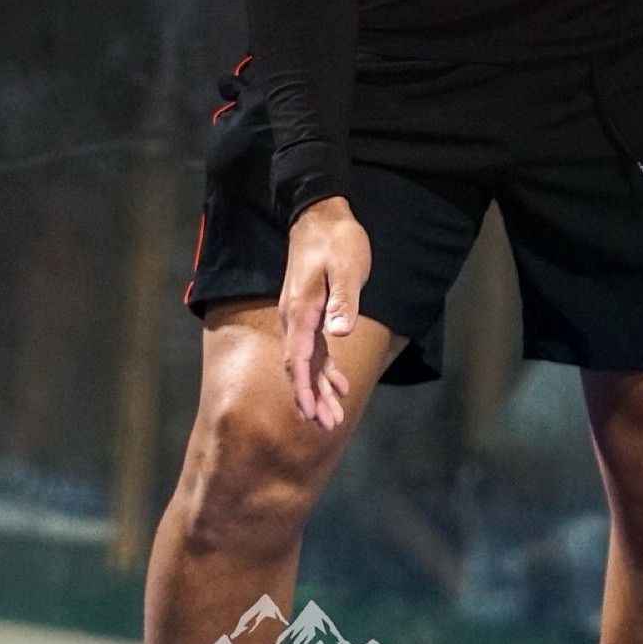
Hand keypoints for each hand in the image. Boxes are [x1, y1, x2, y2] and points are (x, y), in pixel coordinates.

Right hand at [278, 196, 371, 430]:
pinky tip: (339, 385)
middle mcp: (294, 318)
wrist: (319, 216)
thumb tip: (339, 334)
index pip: (298, 360)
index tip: (309, 415)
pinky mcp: (309, 312)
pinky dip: (324, 370)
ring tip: (334, 418)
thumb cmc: (338, 241)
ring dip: (320, 390)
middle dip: (313, 399)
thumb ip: (344, 301)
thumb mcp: (348, 269)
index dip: (302, 390)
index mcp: (301, 311)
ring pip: (306, 362)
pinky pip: (313, 350)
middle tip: (329, 427)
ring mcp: (300, 316)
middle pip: (300, 368)